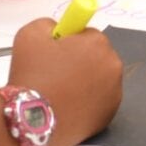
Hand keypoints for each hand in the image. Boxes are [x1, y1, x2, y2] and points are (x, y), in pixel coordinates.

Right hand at [7, 18, 122, 145]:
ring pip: (99, 77)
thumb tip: (59, 30)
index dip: (69, 41)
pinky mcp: (110, 115)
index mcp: (97, 43)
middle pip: (96, 55)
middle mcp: (113, 66)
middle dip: (80, 59)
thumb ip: (49, 24)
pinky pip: (99, 99)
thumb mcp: (30, 34)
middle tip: (55, 72)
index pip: (86, 33)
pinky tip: (67, 105)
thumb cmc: (33, 74)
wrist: (32, 120)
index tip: (54, 52)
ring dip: (85, 79)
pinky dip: (87, 99)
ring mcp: (114, 93)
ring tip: (60, 91)